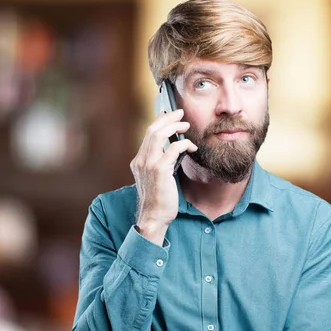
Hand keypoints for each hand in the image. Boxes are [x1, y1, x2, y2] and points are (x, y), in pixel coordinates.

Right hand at [130, 109, 196, 244]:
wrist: (154, 217)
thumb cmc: (159, 200)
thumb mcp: (157, 178)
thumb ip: (163, 163)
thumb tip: (176, 149)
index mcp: (138, 161)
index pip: (147, 135)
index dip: (159, 122)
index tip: (169, 115)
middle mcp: (140, 160)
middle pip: (152, 130)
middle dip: (167, 118)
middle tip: (180, 113)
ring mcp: (148, 164)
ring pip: (158, 135)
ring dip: (174, 126)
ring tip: (186, 124)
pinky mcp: (159, 170)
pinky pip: (172, 148)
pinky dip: (184, 144)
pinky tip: (191, 147)